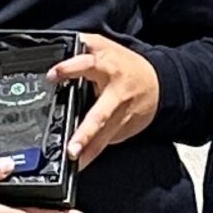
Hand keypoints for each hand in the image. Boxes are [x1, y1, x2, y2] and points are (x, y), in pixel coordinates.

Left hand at [53, 34, 162, 167]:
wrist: (159, 85)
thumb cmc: (125, 65)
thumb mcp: (105, 48)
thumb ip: (83, 47)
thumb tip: (56, 47)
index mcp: (107, 67)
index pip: (88, 64)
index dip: (70, 68)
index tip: (53, 75)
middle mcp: (114, 93)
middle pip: (99, 114)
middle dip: (86, 131)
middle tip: (72, 146)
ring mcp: (119, 116)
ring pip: (103, 135)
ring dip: (88, 150)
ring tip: (75, 162)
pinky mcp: (121, 130)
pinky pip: (103, 143)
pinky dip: (91, 155)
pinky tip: (80, 165)